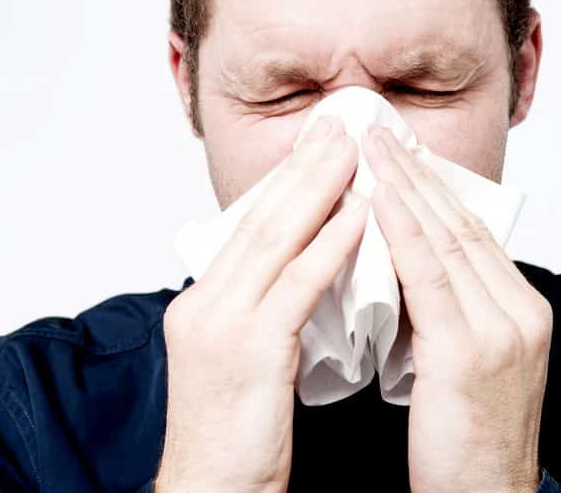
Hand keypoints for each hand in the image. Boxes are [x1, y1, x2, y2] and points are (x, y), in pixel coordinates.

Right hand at [156, 115, 368, 492]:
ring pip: (275, 239)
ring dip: (318, 189)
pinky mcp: (249, 351)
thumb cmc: (231, 437)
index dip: (286, 183)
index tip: (318, 147)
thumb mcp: (239, 361)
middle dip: (303, 168)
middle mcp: (203, 303)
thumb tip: (300, 274)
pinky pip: (296, 286)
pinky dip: (329, 246)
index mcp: (201, 303)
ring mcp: (221, 324)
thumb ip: (261, 311)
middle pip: (259, 219)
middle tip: (338, 125)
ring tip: (354, 151)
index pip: (248, 228)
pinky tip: (359, 216)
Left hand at [363, 126, 551, 492]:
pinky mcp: (469, 354)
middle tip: (381, 131)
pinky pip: (429, 277)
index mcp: (522, 311)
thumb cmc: (467, 441)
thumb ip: (448, 310)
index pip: (472, 234)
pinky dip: (402, 231)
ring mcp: (501, 331)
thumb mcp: (465, 362)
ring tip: (372, 147)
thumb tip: (405, 264)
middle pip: (462, 225)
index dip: (434, 189)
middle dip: (418, 173)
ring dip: (405, 187)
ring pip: (446, 241)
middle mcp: (520, 312)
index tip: (401, 153)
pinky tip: (377, 198)